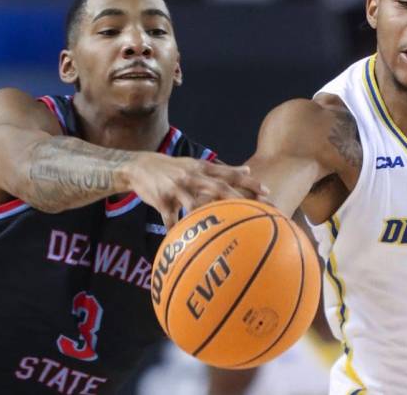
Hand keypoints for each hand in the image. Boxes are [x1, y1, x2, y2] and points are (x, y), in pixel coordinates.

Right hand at [125, 153, 268, 226]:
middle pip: (218, 188)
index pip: (229, 174)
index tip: (267, 192)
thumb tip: (247, 169)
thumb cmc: (174, 169)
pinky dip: (176, 231)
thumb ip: (221, 169)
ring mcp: (177, 189)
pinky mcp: (162, 201)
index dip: (249, 181)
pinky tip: (181, 243)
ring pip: (194, 205)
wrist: (139, 167)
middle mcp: (192, 176)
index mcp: (202, 168)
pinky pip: (170, 219)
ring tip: (220, 231)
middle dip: (238, 199)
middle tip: (256, 211)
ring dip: (206, 217)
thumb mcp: (197, 164)